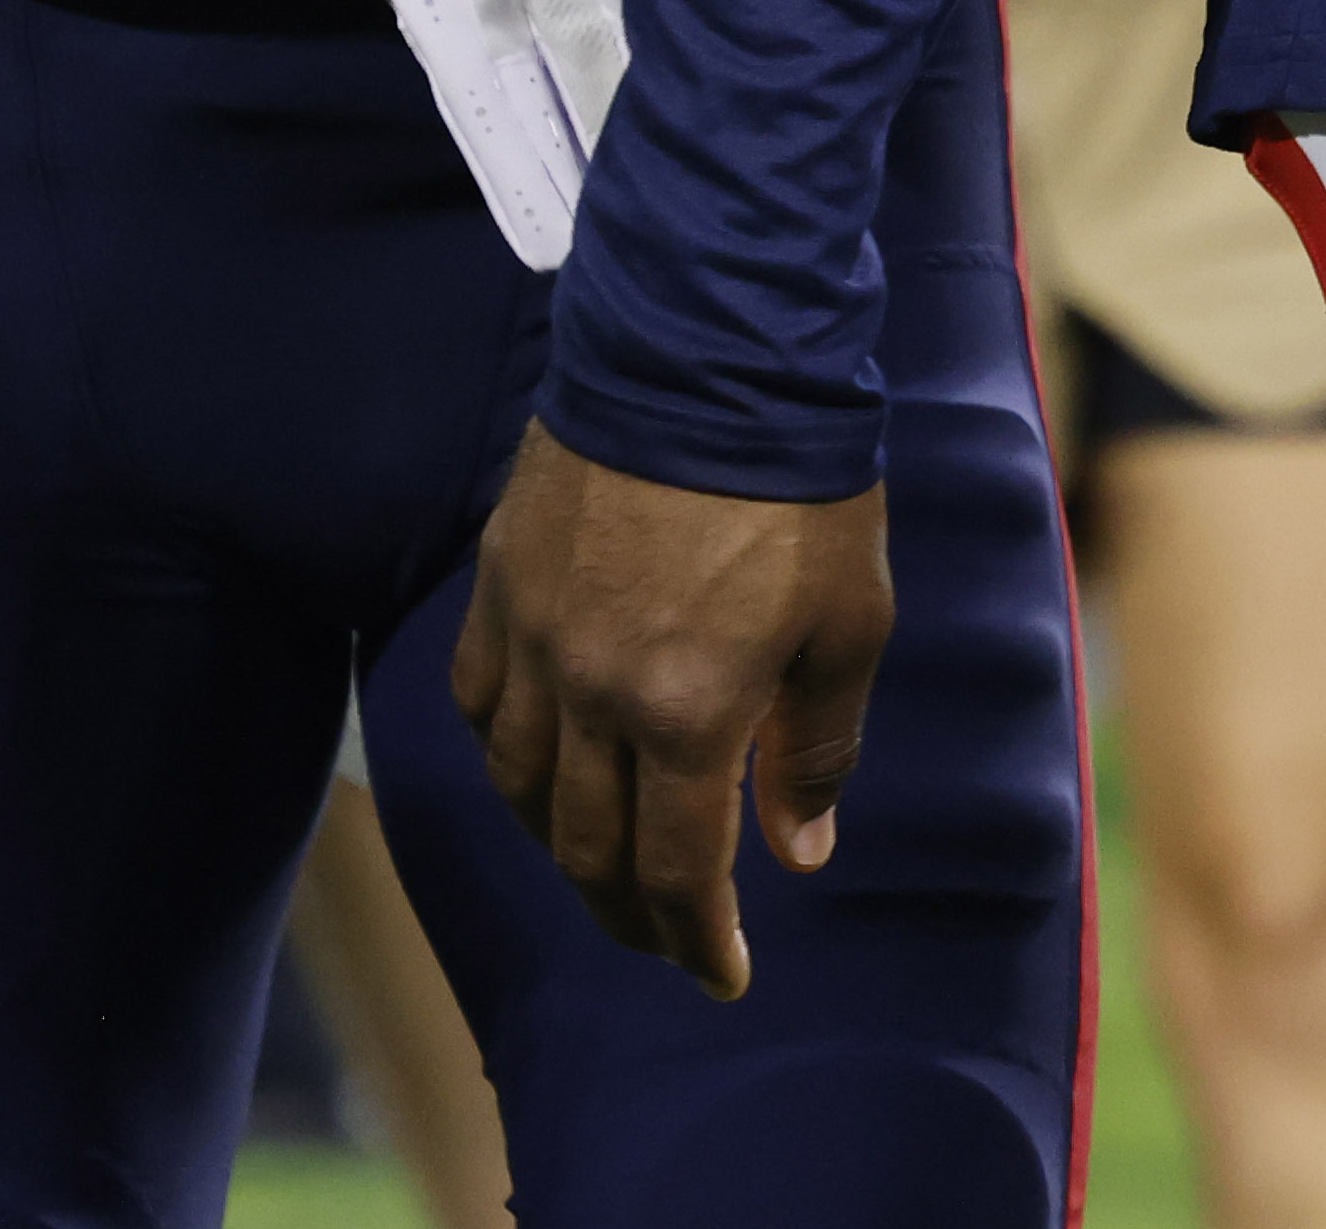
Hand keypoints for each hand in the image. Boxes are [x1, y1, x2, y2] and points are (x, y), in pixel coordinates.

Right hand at [448, 422, 892, 996]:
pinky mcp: (498, 582)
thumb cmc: (801, 485)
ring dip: (558, 845)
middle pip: (587, 848)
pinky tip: (533, 763)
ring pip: (518, 787)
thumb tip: (799, 850)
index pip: (677, 873)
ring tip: (598, 866)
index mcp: (685, 713)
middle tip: (664, 940)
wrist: (710, 349)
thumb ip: (817, 747)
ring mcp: (532, 638)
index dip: (697, 942)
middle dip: (629, 915)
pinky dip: (502, 752)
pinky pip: (476, 700)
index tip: (722, 975)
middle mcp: (590, 694)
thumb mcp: (848, 622)